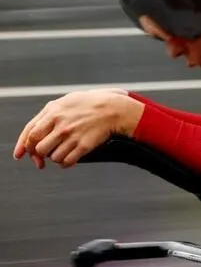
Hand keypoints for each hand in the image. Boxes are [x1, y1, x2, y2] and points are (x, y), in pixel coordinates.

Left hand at [13, 89, 143, 168]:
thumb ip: (47, 115)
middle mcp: (61, 126)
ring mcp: (72, 136)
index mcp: (53, 113)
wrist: (112, 109)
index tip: (21, 155)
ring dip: (54, 157)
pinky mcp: (84, 146)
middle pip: (39, 148)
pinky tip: (68, 159)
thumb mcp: (64, 102)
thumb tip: (33, 131)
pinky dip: (65, 163)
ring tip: (61, 152)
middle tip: (44, 154)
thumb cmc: (88, 104)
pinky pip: (67, 161)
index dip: (23, 146)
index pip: (30, 134)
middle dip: (39, 154)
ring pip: (53, 156)